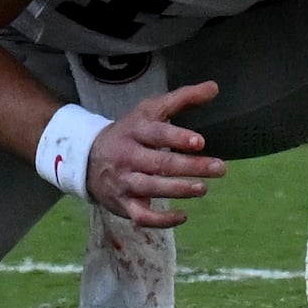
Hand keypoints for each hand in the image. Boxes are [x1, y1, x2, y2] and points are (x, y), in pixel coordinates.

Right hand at [84, 81, 221, 228]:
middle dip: (190, 166)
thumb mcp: (150, 110)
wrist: (87, 157)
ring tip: (203, 188)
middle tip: (220, 168)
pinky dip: (162, 220)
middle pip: (159, 163)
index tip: (200, 141)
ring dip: (179, 190)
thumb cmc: (130, 131)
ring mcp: (125, 181)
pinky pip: (142, 216)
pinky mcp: (124, 204)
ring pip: (151, 188)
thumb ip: (182, 99)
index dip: (177, 137)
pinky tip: (184, 215)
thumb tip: (214, 87)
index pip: (156, 133)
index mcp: (135, 130)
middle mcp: (128, 156)